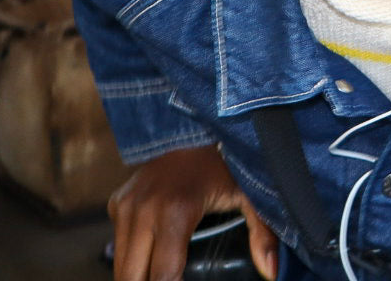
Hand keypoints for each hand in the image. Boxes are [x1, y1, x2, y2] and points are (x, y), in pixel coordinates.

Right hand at [108, 144, 278, 280]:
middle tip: (173, 280)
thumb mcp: (249, 194)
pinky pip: (118, 242)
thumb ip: (263, 233)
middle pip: (133, 277)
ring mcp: (127, 205)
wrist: (196, 125)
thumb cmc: (226, 162)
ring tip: (161, 273)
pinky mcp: (118, 201)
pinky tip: (151, 252)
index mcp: (176, 212)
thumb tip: (272, 272)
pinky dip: (130, 254)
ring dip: (137, 275)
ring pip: (120, 264)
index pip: (163, 276)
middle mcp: (144, 210)